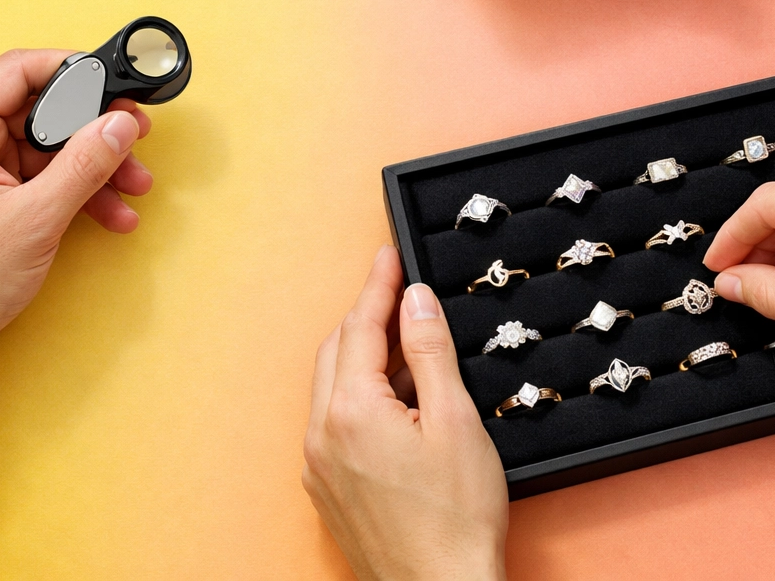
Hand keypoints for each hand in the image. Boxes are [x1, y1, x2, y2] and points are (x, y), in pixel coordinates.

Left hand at [0, 49, 153, 345]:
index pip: (19, 71)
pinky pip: (46, 172)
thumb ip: (84, 164)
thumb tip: (122, 124)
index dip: (73, 71)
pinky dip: (80, 187)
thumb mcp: (35, 218)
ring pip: (51, 142)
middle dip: (94, 129)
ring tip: (134, 184)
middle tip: (134, 136)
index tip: (114, 85)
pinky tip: (112, 209)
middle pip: (43, 108)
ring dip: (96, 163)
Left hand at [303, 246, 507, 580]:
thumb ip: (429, 352)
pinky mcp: (326, 487)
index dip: (378, 284)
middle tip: (399, 290)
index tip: (389, 254)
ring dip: (365, 354)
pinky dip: (360, 393)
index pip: (360, 326)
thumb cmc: (455, 520)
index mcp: (351, 411)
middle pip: (338, 349)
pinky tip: (397, 397)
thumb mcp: (454, 421)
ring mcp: (318, 465)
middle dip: (367, 314)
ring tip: (409, 343)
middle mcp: (322, 434)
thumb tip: (415, 300)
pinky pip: (335, 419)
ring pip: (333, 384)